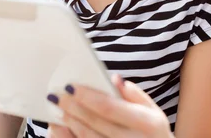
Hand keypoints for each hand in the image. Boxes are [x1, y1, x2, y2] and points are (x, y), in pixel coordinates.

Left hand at [47, 74, 173, 137]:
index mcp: (146, 123)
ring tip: (57, 110)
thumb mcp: (153, 111)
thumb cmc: (153, 132)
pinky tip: (58, 129)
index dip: (88, 97)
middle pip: (96, 122)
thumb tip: (114, 79)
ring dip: (69, 123)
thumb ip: (134, 94)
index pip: (110, 107)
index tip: (71, 86)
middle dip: (73, 108)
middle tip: (57, 96)